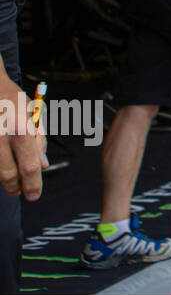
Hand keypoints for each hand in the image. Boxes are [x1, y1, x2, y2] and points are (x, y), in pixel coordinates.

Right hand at [0, 75, 46, 199]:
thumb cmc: (11, 98)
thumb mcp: (32, 115)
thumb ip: (38, 141)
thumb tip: (43, 166)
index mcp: (21, 130)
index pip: (30, 166)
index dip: (32, 184)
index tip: (34, 195)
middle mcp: (1, 137)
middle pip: (8, 174)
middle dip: (15, 188)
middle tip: (20, 193)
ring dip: (4, 179)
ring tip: (12, 181)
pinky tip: (3, 162)